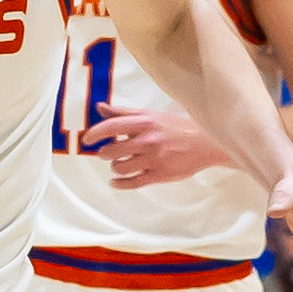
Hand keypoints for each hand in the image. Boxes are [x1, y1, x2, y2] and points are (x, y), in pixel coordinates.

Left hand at [82, 103, 226, 186]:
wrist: (207, 142)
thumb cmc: (175, 126)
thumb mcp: (150, 114)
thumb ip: (123, 112)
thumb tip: (99, 107)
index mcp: (145, 121)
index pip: (111, 126)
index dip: (95, 134)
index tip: (86, 139)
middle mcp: (148, 140)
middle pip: (111, 151)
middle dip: (105, 154)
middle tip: (107, 153)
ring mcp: (154, 159)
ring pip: (120, 168)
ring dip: (115, 167)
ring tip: (120, 163)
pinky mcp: (159, 175)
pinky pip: (132, 183)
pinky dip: (119, 184)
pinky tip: (116, 181)